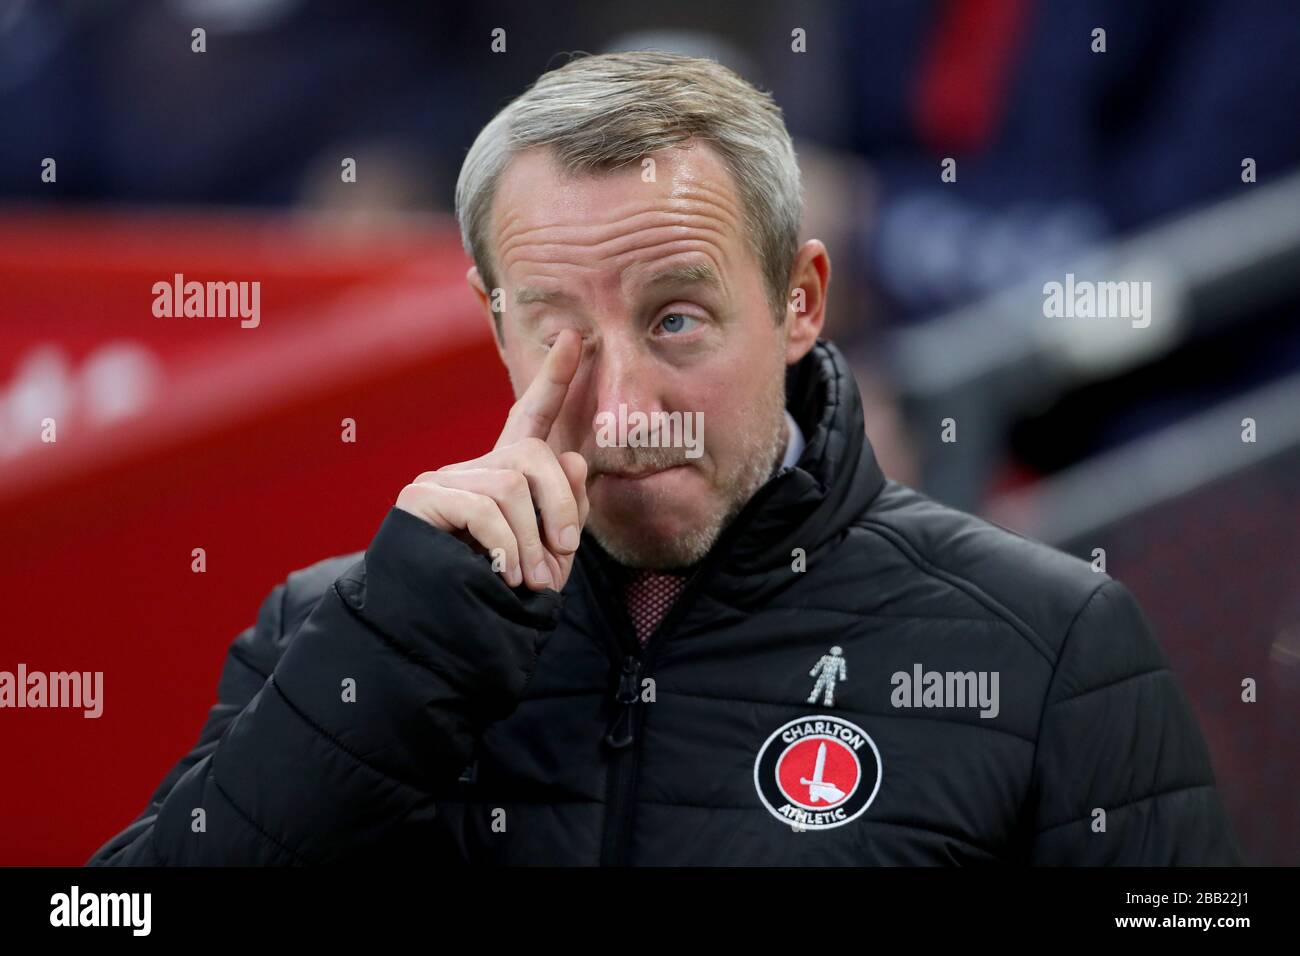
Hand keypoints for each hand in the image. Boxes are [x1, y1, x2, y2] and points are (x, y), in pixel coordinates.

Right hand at [395, 330, 588, 591]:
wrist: (443, 633)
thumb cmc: (502, 596)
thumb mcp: (551, 555)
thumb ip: (567, 508)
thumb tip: (572, 458)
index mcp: (506, 477)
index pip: (533, 418)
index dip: (554, 379)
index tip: (573, 338)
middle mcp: (474, 469)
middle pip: (533, 455)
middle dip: (560, 506)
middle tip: (564, 555)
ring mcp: (444, 479)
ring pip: (511, 486)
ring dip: (531, 542)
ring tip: (528, 580)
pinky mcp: (421, 498)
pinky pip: (483, 508)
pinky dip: (504, 546)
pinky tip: (502, 573)